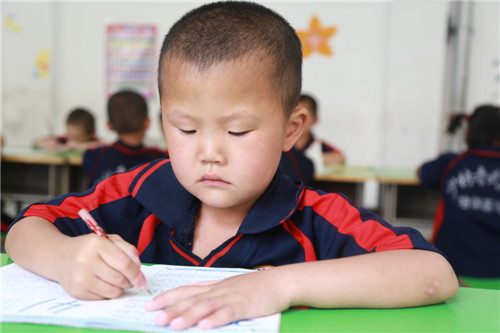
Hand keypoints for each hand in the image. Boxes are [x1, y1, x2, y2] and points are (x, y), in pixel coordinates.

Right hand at [56, 234, 146, 299]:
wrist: (62, 257)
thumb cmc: (91, 248)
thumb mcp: (110, 240)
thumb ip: (128, 250)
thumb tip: (138, 267)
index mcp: (96, 244)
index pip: (123, 263)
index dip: (137, 274)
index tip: (143, 281)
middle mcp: (85, 261)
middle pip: (119, 278)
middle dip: (130, 281)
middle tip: (130, 279)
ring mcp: (80, 278)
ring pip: (113, 291)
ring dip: (121, 288)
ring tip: (117, 280)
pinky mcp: (77, 292)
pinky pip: (103, 298)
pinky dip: (109, 293)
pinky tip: (104, 283)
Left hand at [145, 268, 290, 329]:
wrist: (280, 282)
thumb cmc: (256, 288)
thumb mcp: (231, 288)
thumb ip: (213, 295)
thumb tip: (194, 304)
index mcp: (215, 286)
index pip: (187, 290)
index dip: (168, 297)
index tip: (151, 305)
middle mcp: (220, 290)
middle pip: (193, 299)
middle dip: (173, 309)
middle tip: (155, 318)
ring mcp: (233, 297)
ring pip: (207, 306)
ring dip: (189, 315)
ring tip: (174, 325)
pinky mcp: (246, 306)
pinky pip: (229, 313)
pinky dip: (216, 319)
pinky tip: (205, 326)